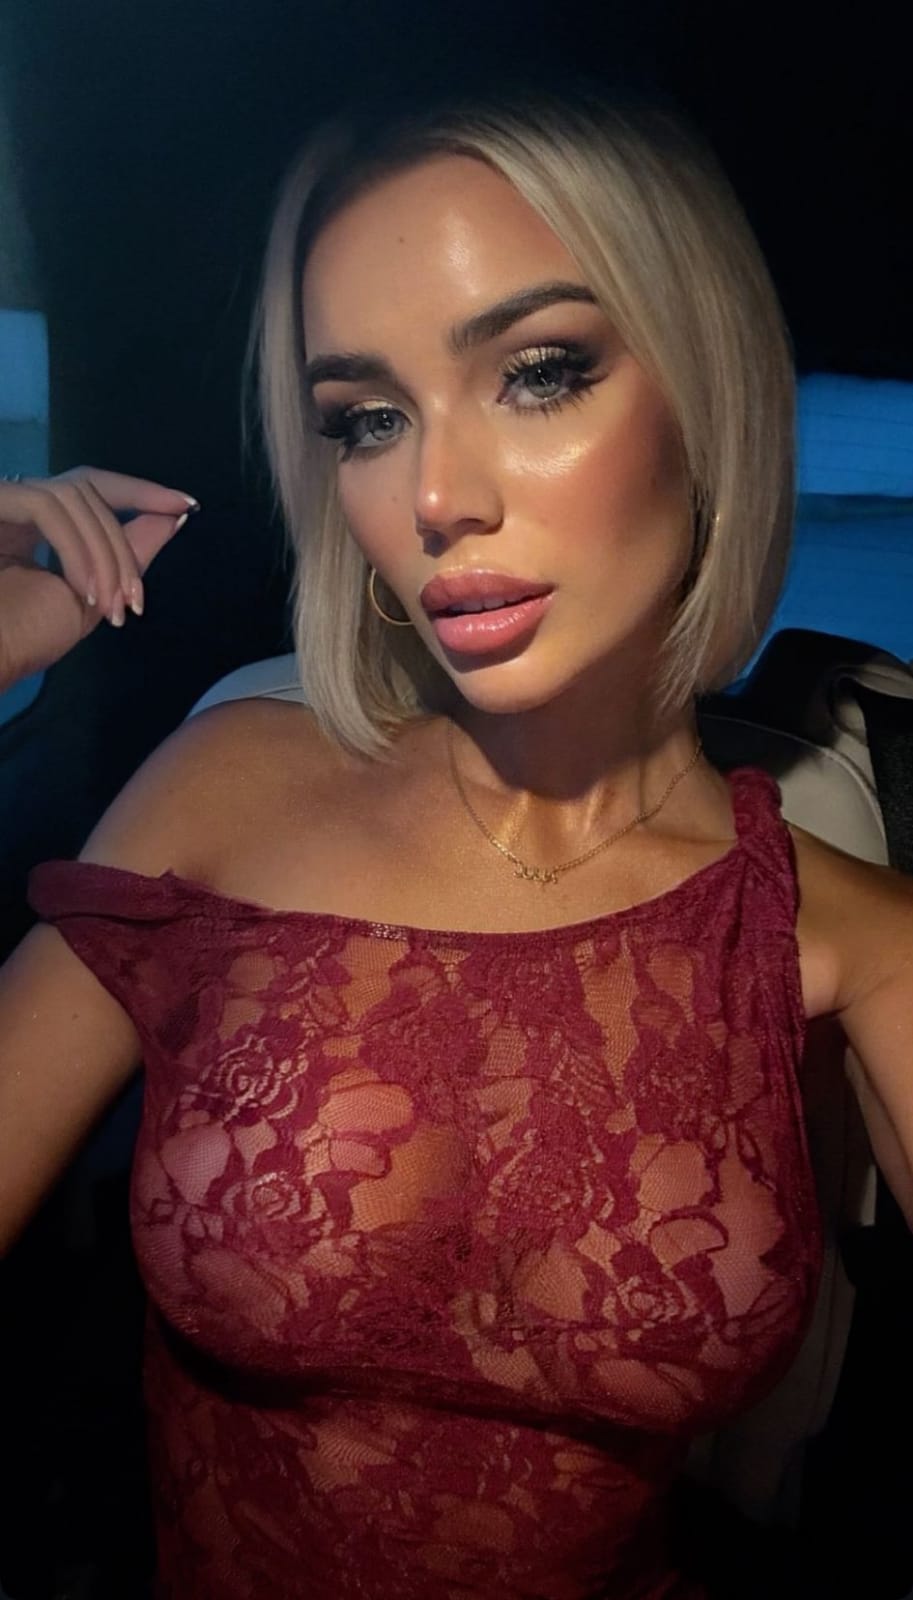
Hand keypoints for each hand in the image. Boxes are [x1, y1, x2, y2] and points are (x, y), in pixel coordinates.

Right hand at [0, 466, 197, 691]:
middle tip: (137, 597)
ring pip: (72, 497)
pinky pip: (45, 508)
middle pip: (86, 489)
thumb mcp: (91, 596)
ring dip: (103, 556)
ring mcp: (2, 500)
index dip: (139, 491)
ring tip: (110, 606)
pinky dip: (75, 549)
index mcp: (36, 521)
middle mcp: (17, 503)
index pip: (91, 490)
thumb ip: (129, 554)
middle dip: (122, 543)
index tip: (186, 505)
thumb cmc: (25, 638)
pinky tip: (83, 590)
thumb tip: (173, 517)